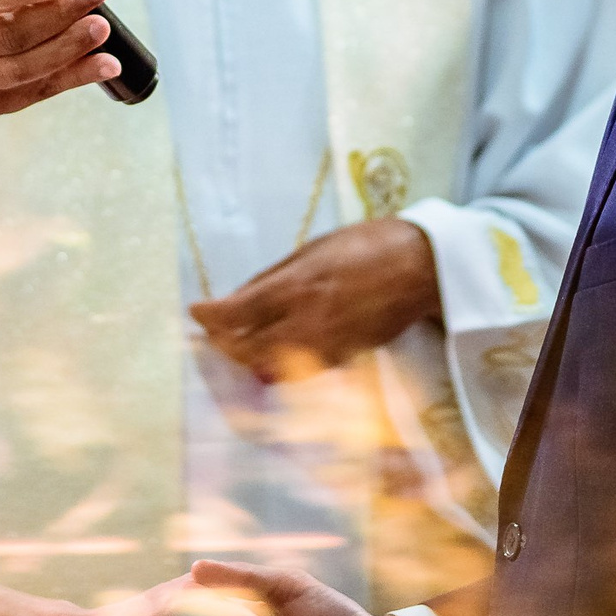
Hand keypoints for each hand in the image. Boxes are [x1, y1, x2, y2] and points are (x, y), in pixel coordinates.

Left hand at [187, 218, 439, 380]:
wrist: (420, 267)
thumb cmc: (367, 246)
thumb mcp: (312, 248)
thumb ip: (273, 276)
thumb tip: (239, 297)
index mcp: (296, 287)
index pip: (238, 311)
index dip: (209, 316)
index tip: (195, 313)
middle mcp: (307, 322)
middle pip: (248, 349)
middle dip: (223, 345)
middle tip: (211, 335)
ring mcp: (326, 346)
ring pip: (271, 367)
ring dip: (248, 359)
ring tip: (237, 346)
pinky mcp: (343, 360)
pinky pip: (300, 370)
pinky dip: (279, 365)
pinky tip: (273, 353)